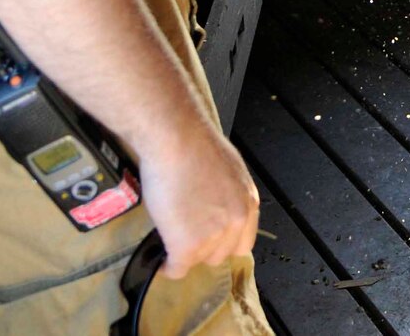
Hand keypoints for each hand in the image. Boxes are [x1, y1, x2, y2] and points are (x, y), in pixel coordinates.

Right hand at [136, 120, 259, 279]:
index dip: (222, 243)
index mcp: (248, 203)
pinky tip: (160, 261)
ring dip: (185, 254)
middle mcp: (236, 222)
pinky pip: (177, 268)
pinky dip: (167, 267)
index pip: (242, 242)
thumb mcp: (227, 170)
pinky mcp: (188, 245)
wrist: (176, 140)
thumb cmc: (195, 145)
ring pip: (198, 260)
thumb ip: (226, 194)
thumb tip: (214, 205)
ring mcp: (213, 235)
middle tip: (184, 235)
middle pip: (221, 254)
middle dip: (203, 248)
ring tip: (170, 239)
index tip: (207, 240)